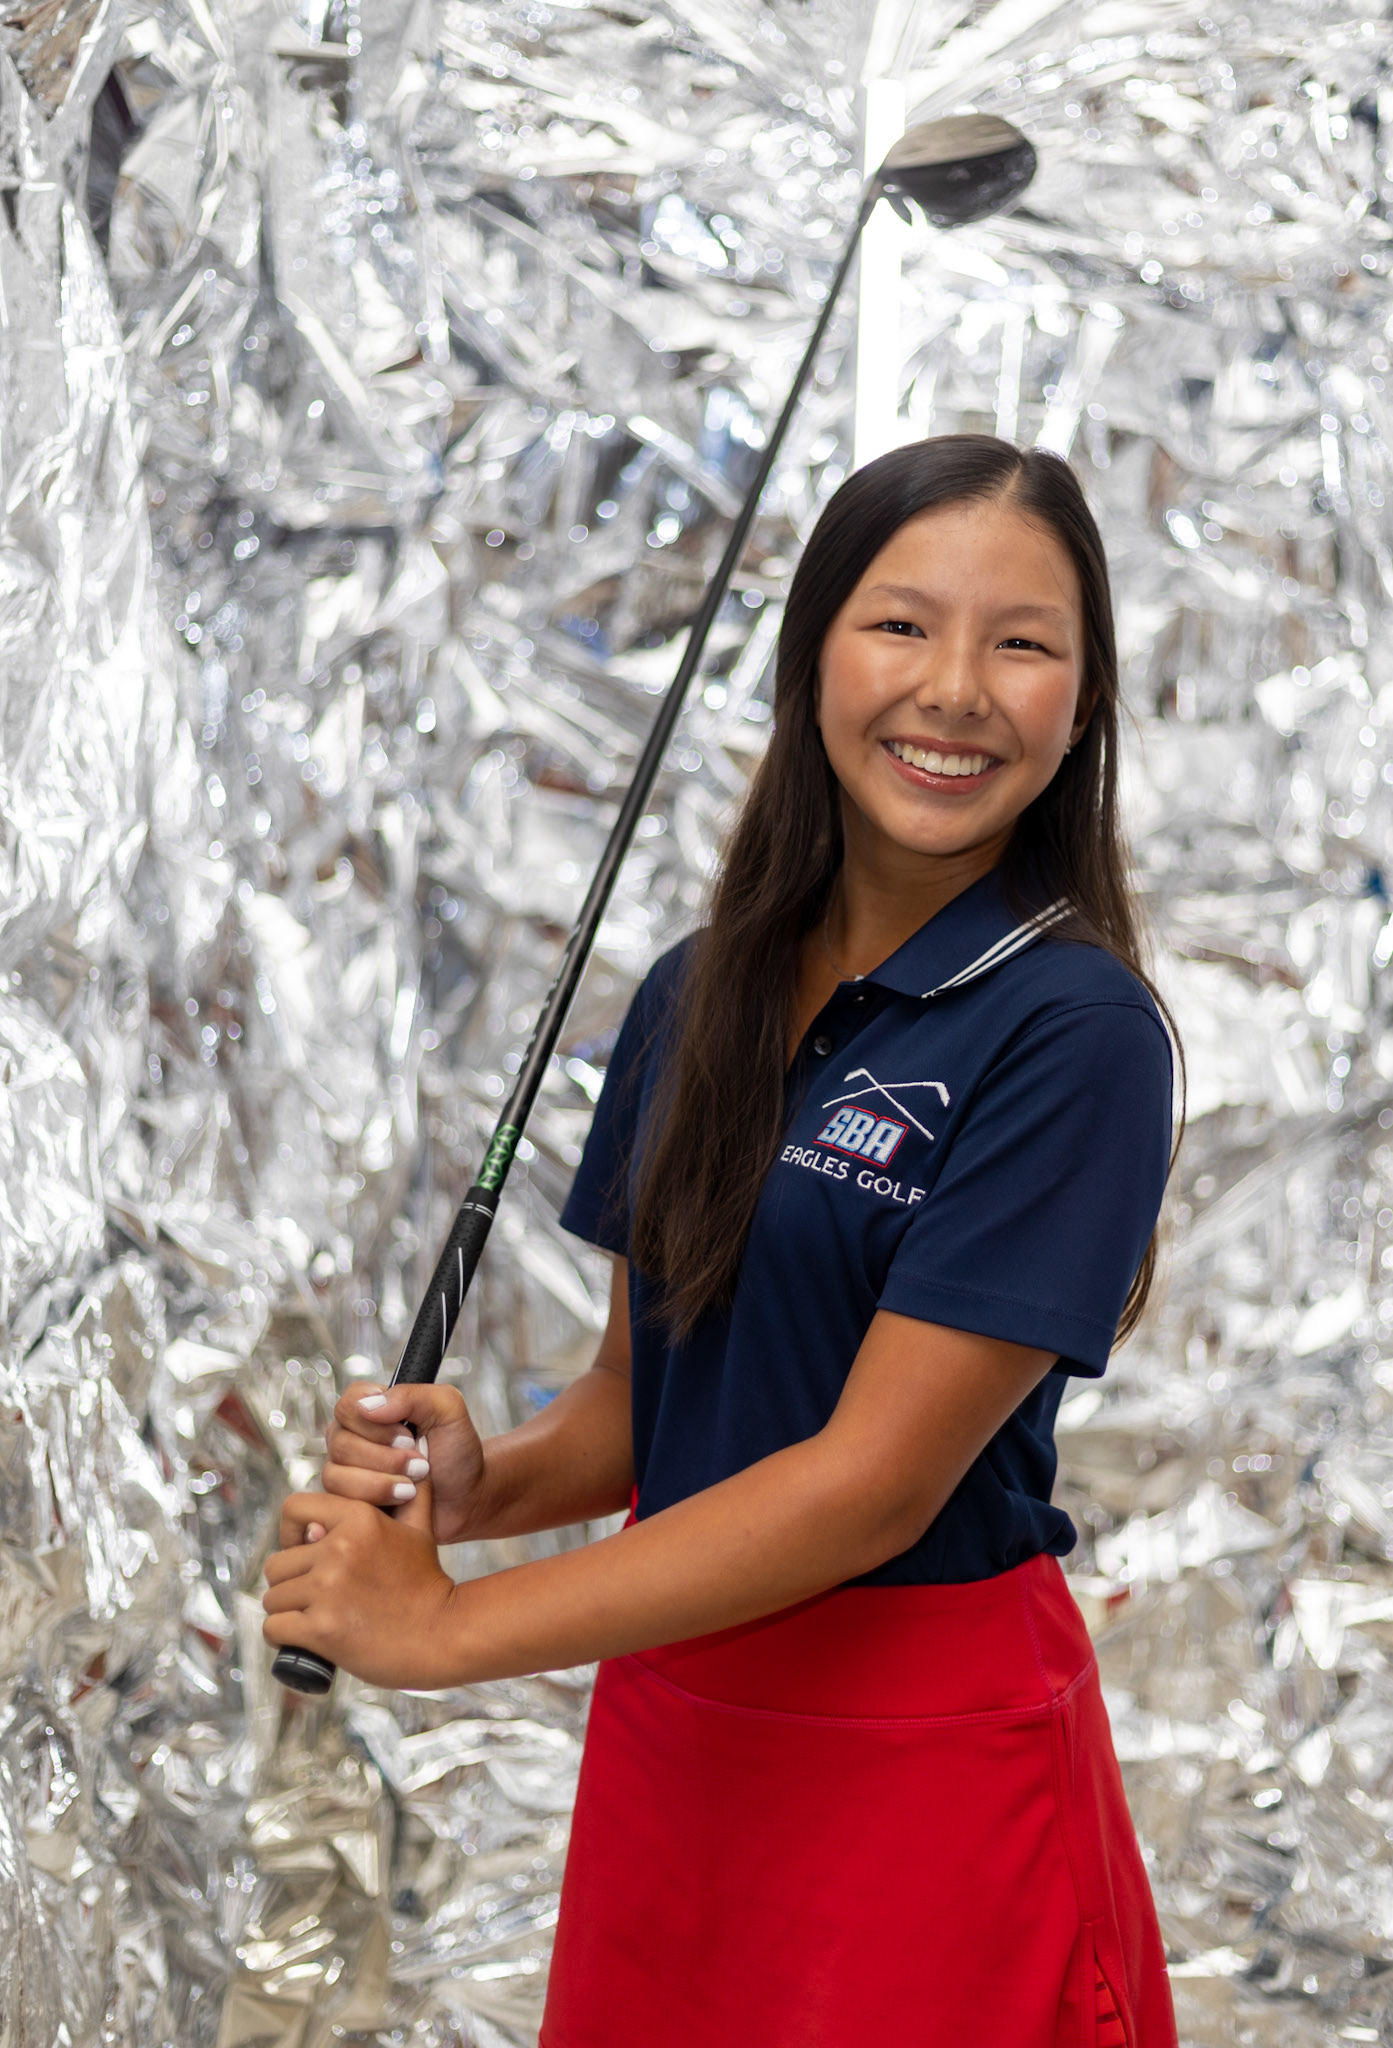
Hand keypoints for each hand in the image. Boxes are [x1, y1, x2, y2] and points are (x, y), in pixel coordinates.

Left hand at [261, 1483, 462, 1689]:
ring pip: (273, 1597)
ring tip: (313, 1618)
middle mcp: (339, 1548)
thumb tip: (419, 1447)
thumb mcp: (421, 1529)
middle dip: (290, 1582)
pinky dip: (284, 1637)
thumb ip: (412, 1491)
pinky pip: (274, 1628)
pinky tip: (304, 1639)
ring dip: (287, 1612)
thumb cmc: (426, 1583)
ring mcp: (328, 1589)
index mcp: (358, 1518)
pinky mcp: (322, 1628)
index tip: (303, 1553)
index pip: (293, 1510)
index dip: (290, 1533)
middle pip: (277, 1563)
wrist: (442, 1634)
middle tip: (314, 1597)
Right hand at [323, 1375, 490, 1543]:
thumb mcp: (448, 1411)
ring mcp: (346, 1470)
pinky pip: (340, 1501)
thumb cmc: (457, 1452)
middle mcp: (352, 1436)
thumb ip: (413, 1396)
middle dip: (385, 1456)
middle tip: (420, 1462)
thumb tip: (369, 1406)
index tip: (408, 1434)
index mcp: (372, 1408)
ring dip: (382, 1480)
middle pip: (340, 1441)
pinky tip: (402, 1499)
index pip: (349, 1403)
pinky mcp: (347, 1501)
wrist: (466, 1498)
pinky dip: (376, 1499)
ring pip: (336, 1474)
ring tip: (414, 1483)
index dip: (375, 1422)